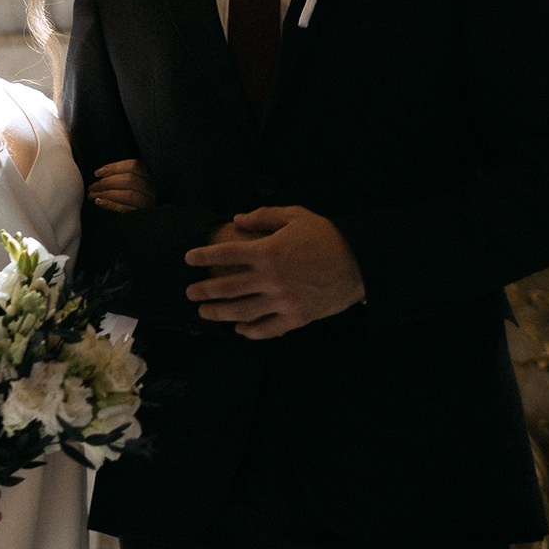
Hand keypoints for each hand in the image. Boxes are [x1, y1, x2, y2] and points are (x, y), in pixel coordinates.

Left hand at [87, 158, 154, 213]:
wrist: (135, 220)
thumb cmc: (123, 195)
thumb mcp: (122, 182)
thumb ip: (115, 175)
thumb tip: (99, 173)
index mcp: (146, 175)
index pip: (133, 166)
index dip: (114, 167)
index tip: (97, 173)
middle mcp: (150, 187)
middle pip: (130, 179)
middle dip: (106, 182)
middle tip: (92, 187)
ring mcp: (148, 202)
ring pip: (128, 194)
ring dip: (106, 194)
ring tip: (92, 195)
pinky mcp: (142, 215)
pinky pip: (126, 209)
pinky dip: (110, 205)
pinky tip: (99, 202)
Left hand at [182, 205, 364, 339]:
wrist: (360, 262)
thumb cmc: (326, 236)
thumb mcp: (295, 216)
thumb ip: (263, 216)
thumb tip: (236, 219)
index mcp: (268, 251)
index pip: (225, 254)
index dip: (203, 256)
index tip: (189, 259)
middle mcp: (271, 279)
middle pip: (228, 287)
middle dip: (204, 291)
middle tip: (190, 293)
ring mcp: (283, 301)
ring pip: (243, 312)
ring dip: (220, 313)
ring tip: (204, 313)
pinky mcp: (298, 317)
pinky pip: (269, 329)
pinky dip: (252, 332)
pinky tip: (239, 330)